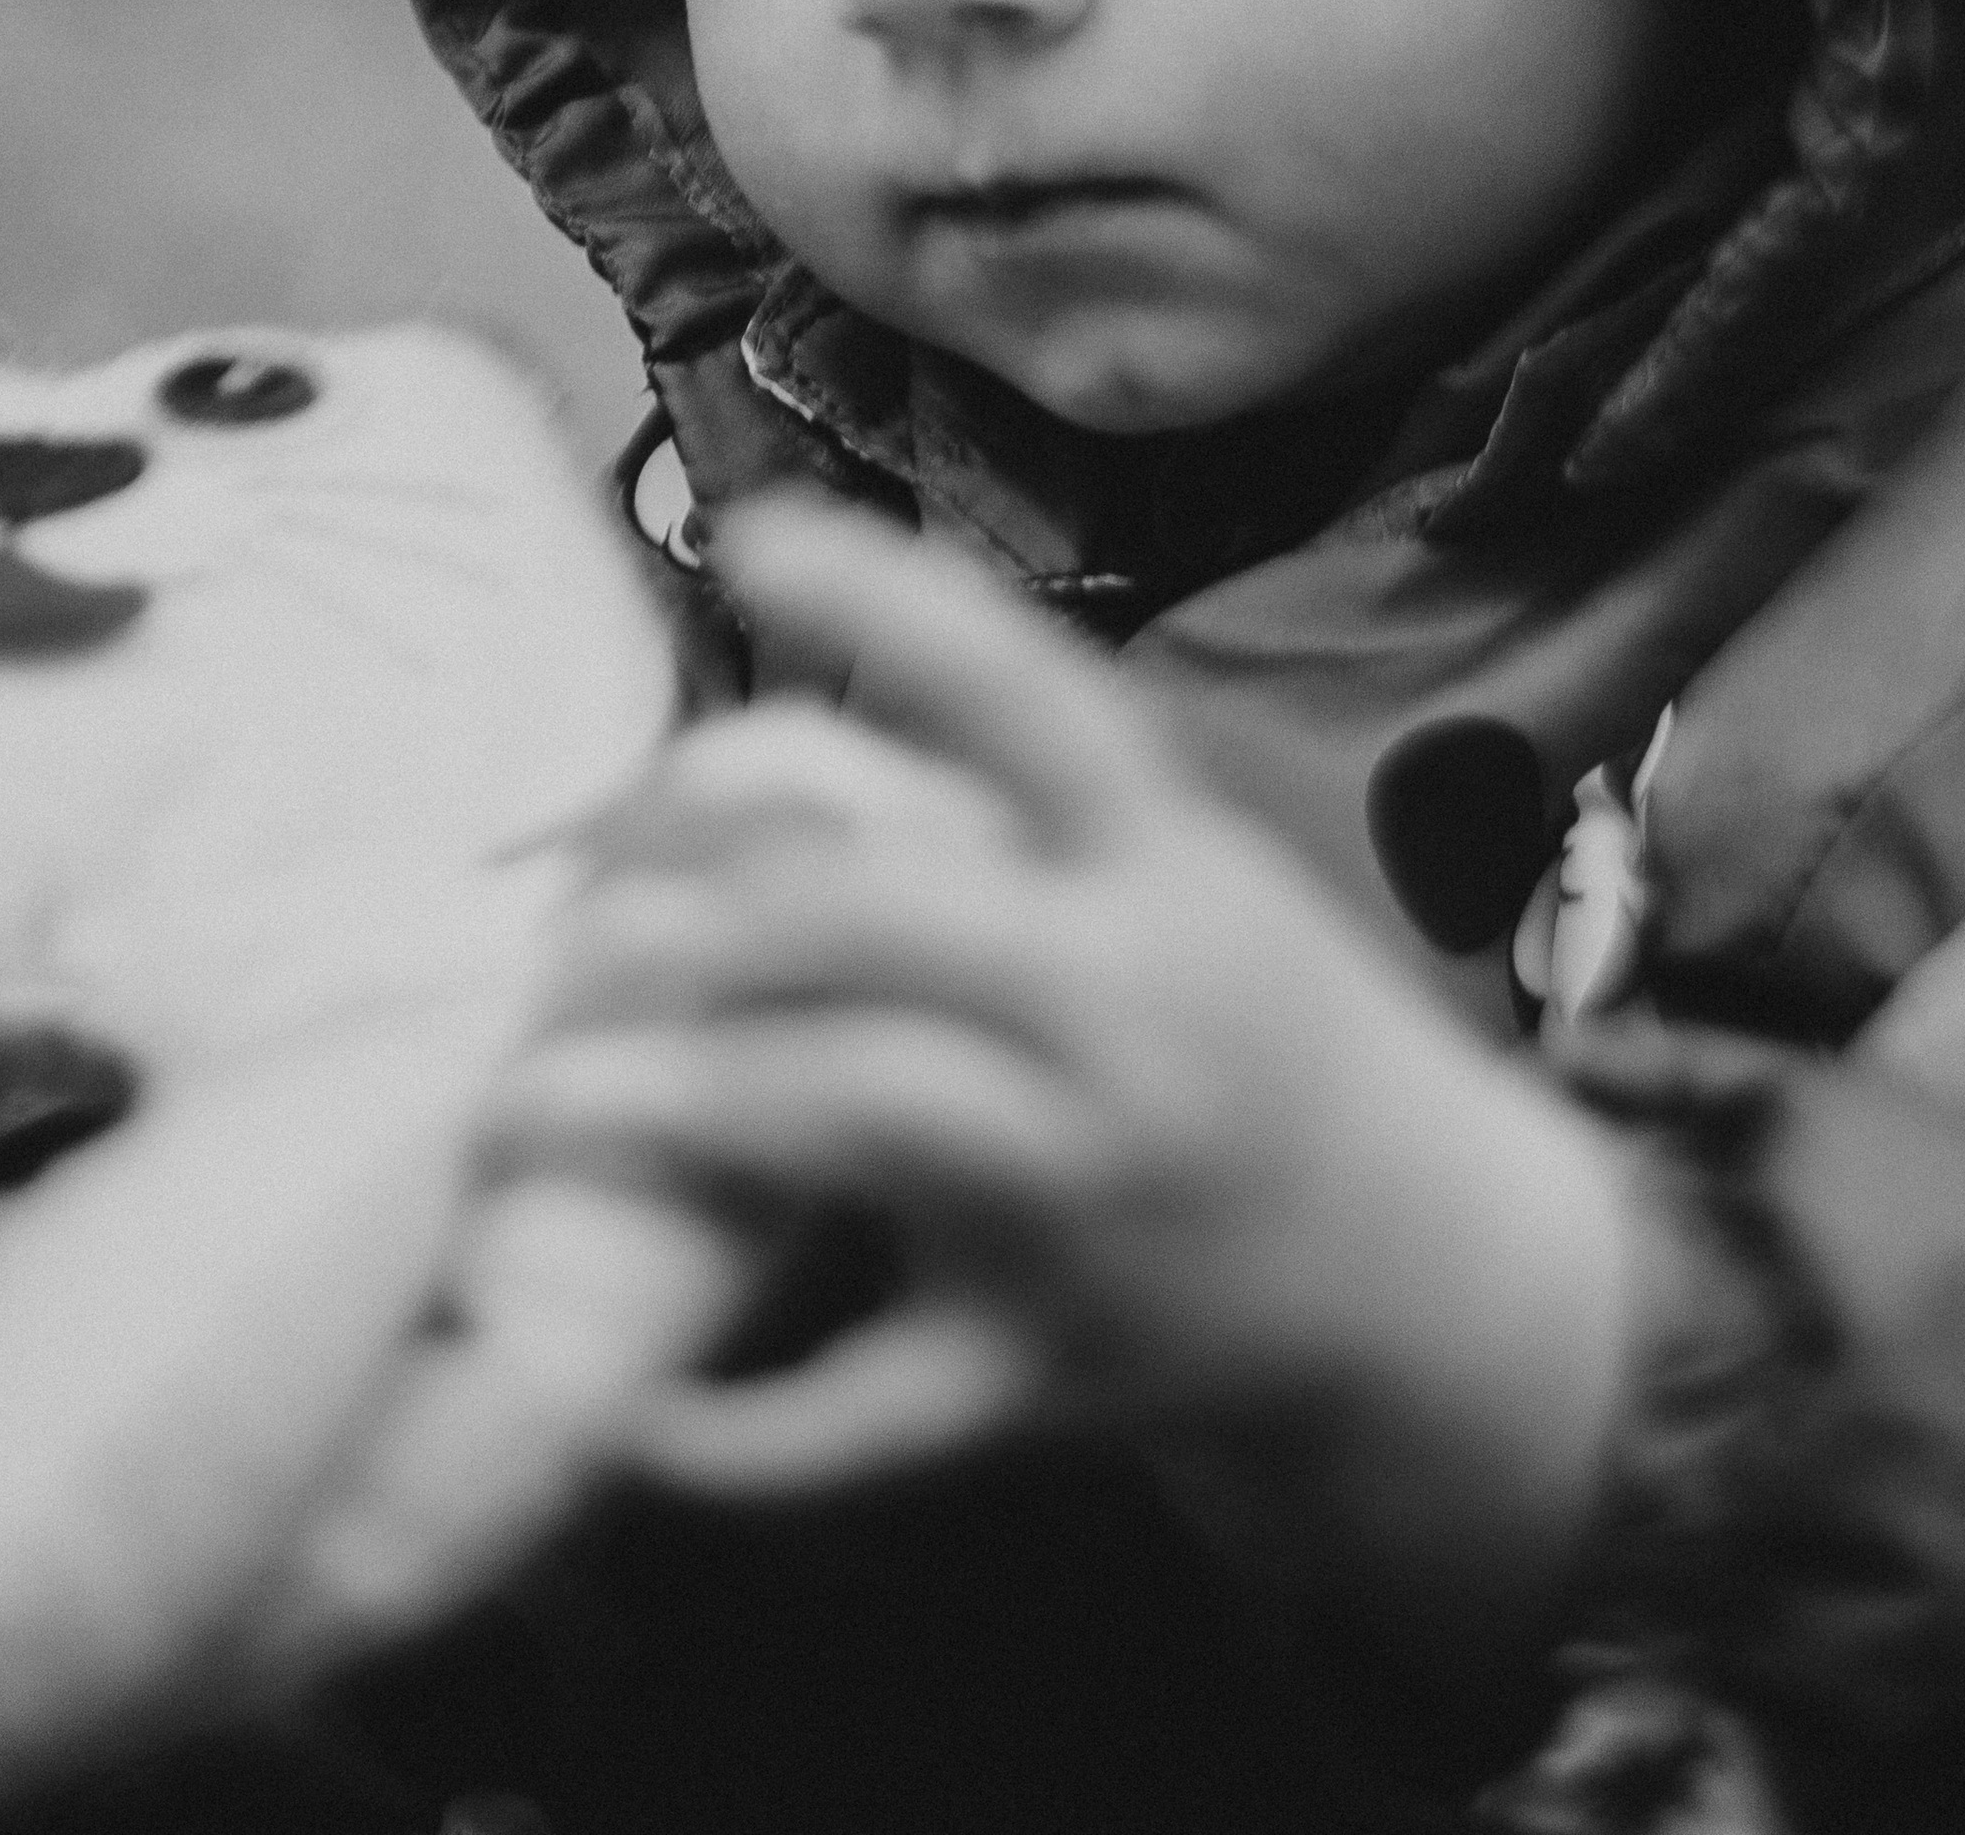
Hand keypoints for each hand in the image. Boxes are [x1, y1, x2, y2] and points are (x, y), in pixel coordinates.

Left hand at [491, 500, 1634, 1649]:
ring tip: (523, 1103)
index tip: (746, 530)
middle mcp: (1128, 1014)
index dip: (888, 604)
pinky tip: (609, 1404)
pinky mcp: (1044, 1372)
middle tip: (557, 928)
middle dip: (683, 918)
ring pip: (847, 1122)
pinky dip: (726, 1433)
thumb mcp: (1183, 881)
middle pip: (874, 920)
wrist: (1441, 1282)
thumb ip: (1007, 828)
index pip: (1027, 695)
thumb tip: (750, 776)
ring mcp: (1086, 1200)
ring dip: (661, 1107)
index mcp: (1165, 866)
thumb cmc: (1262, 1035)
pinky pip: (862, 1417)